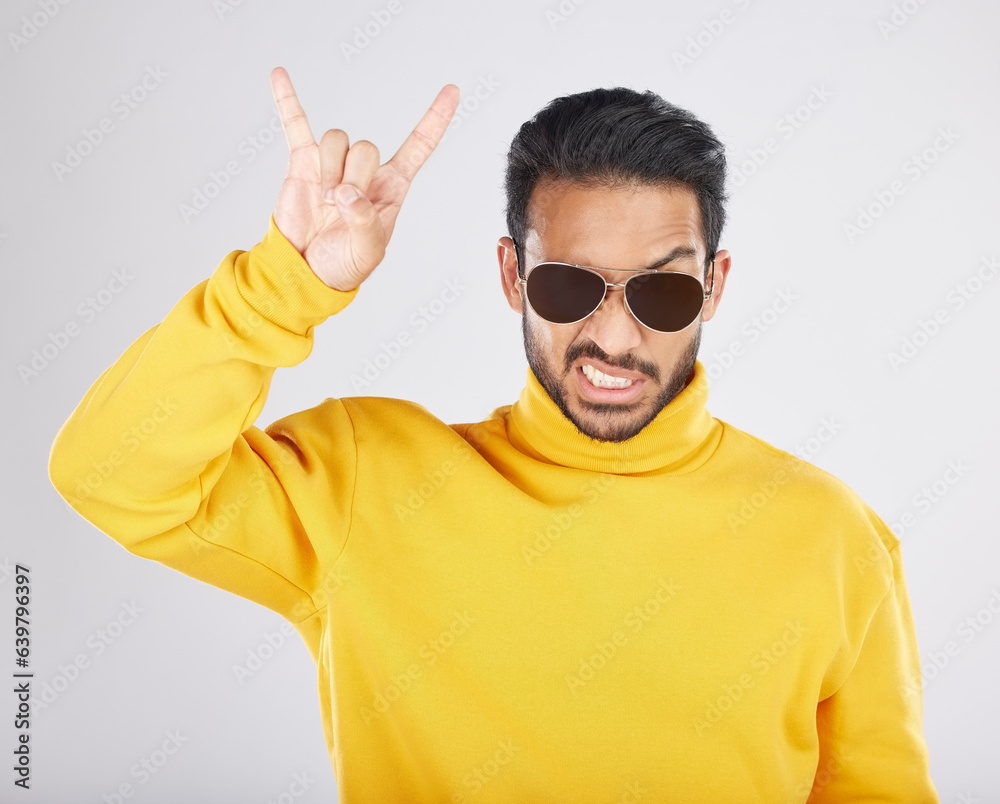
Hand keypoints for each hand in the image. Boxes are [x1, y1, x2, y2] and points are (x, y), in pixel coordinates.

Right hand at [269, 67, 458, 291]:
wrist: (307, 270)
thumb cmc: (344, 262)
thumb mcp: (367, 250)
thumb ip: (363, 220)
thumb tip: (344, 192)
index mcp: (391, 187)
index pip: (418, 146)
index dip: (435, 119)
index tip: (453, 91)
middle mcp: (365, 171)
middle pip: (366, 147)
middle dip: (355, 177)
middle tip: (342, 206)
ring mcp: (333, 163)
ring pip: (337, 140)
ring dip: (330, 170)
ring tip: (325, 201)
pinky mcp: (302, 162)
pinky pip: (295, 124)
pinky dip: (287, 100)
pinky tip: (279, 75)